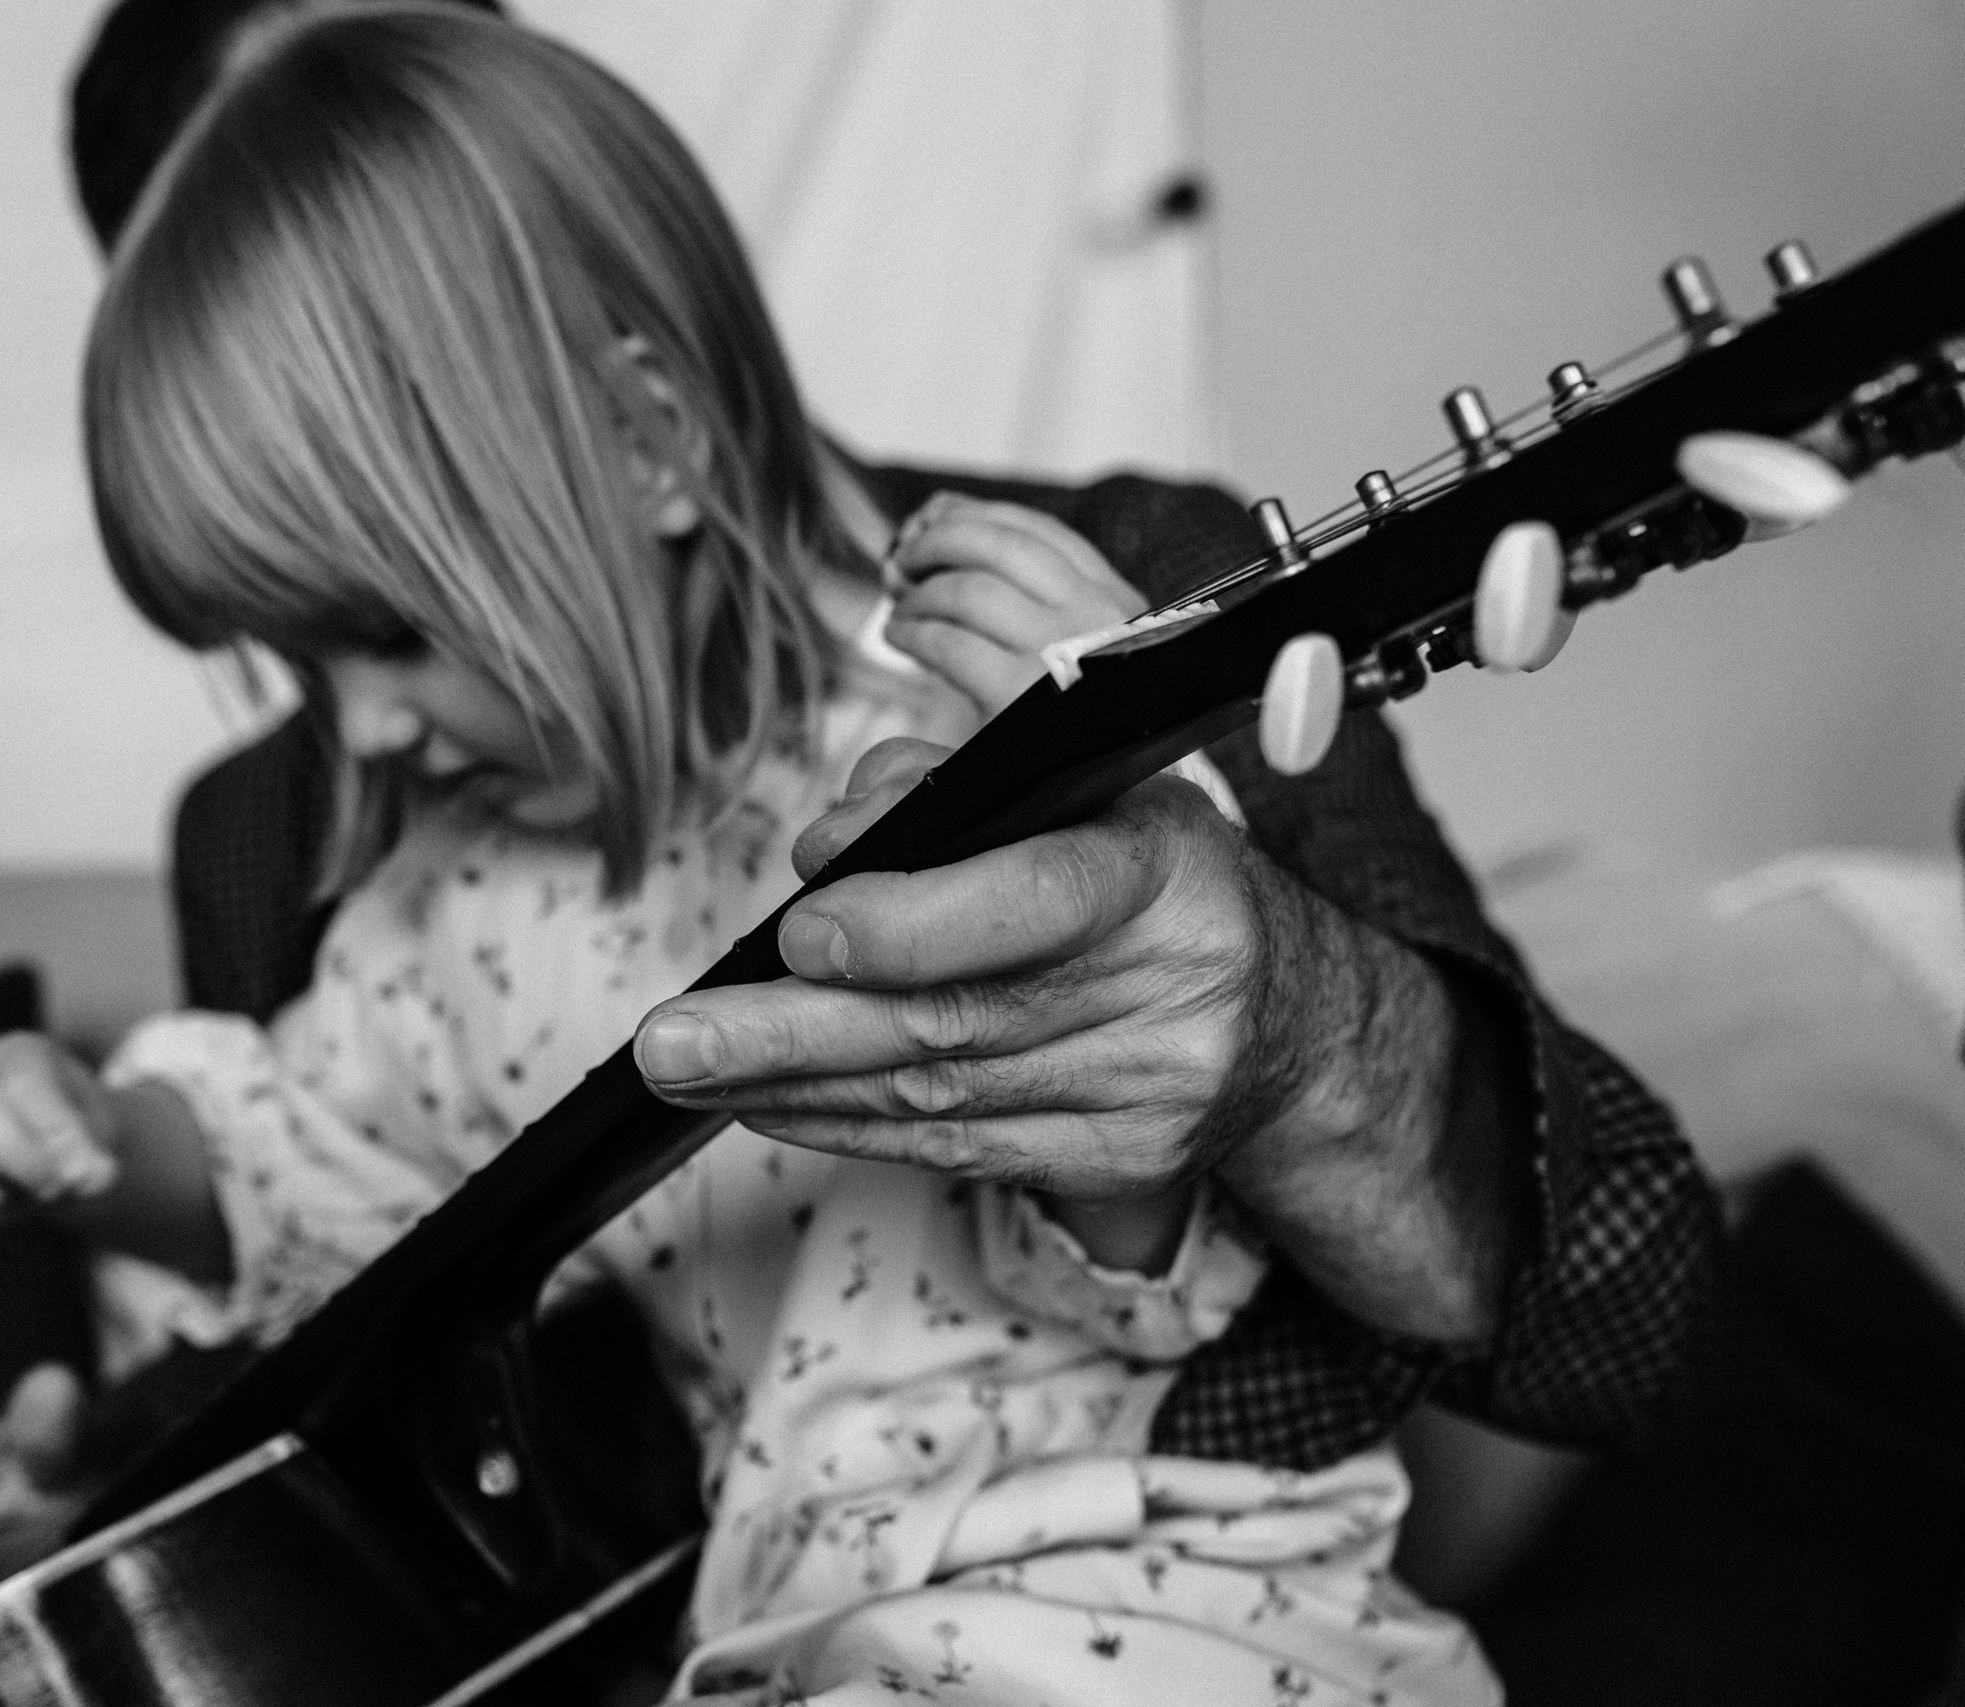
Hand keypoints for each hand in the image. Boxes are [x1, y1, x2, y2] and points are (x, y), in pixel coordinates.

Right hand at [0, 1032, 120, 1214]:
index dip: (51, 1130)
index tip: (80, 1170)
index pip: (23, 1080)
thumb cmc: (81, 1141)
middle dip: (18, 1156)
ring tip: (27, 1187)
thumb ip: (94, 1159)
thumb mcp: (103, 1144)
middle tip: (54, 1184)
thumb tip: (79, 1173)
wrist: (60, 1163)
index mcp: (23, 1052)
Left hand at [633, 739, 1518, 1338]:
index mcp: (1160, 866)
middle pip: (956, 1021)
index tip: (801, 933)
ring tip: (688, 1070)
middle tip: (676, 1039)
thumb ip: (943, 795)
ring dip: (795, 1086)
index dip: (913, 924)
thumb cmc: (1146, 876)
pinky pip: (959, 1153)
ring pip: (941, 1099)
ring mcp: (1149, 1091)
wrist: (1287, 1015)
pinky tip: (770, 1105)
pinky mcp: (1119, 1162)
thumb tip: (823, 847)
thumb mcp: (1074, 794)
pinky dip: (848, 1128)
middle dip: (794, 1031)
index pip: (1039, 898)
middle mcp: (1168, 986)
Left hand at [883, 494, 1146, 717]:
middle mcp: (1095, 616)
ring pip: (968, 588)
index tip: (931, 517)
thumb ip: (1034, 589)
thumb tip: (939, 512)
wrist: (1130, 810)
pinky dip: (914, 632)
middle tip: (902, 559)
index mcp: (1117, 598)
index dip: (972, 514)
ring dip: (920, 590)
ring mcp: (1061, 653)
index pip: (1037, 531)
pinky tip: (899, 636)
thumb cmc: (1092, 728)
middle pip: (997, 545)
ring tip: (899, 604)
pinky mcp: (1020, 695)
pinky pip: (950, 643)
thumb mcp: (1088, 646)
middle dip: (937, 542)